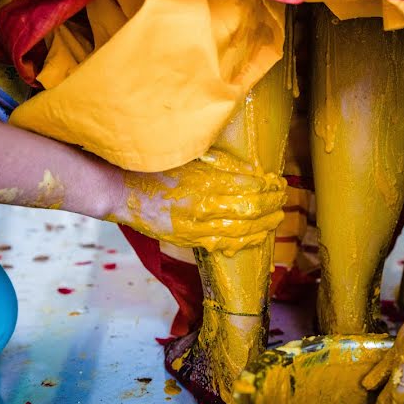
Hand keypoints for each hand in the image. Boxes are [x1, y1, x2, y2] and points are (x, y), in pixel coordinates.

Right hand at [109, 150, 286, 254]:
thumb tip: (251, 172)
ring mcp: (196, 227)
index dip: (268, 186)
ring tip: (277, 217)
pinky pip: (223, 244)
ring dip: (263, 224)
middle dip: (271, 204)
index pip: (249, 187)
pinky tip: (256, 236)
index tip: (277, 182)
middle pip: (250, 209)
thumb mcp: (188, 159)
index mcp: (205, 183)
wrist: (120, 192)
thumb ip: (220, 166)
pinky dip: (244, 240)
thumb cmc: (153, 168)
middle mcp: (203, 208)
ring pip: (241, 230)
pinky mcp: (188, 240)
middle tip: (283, 197)